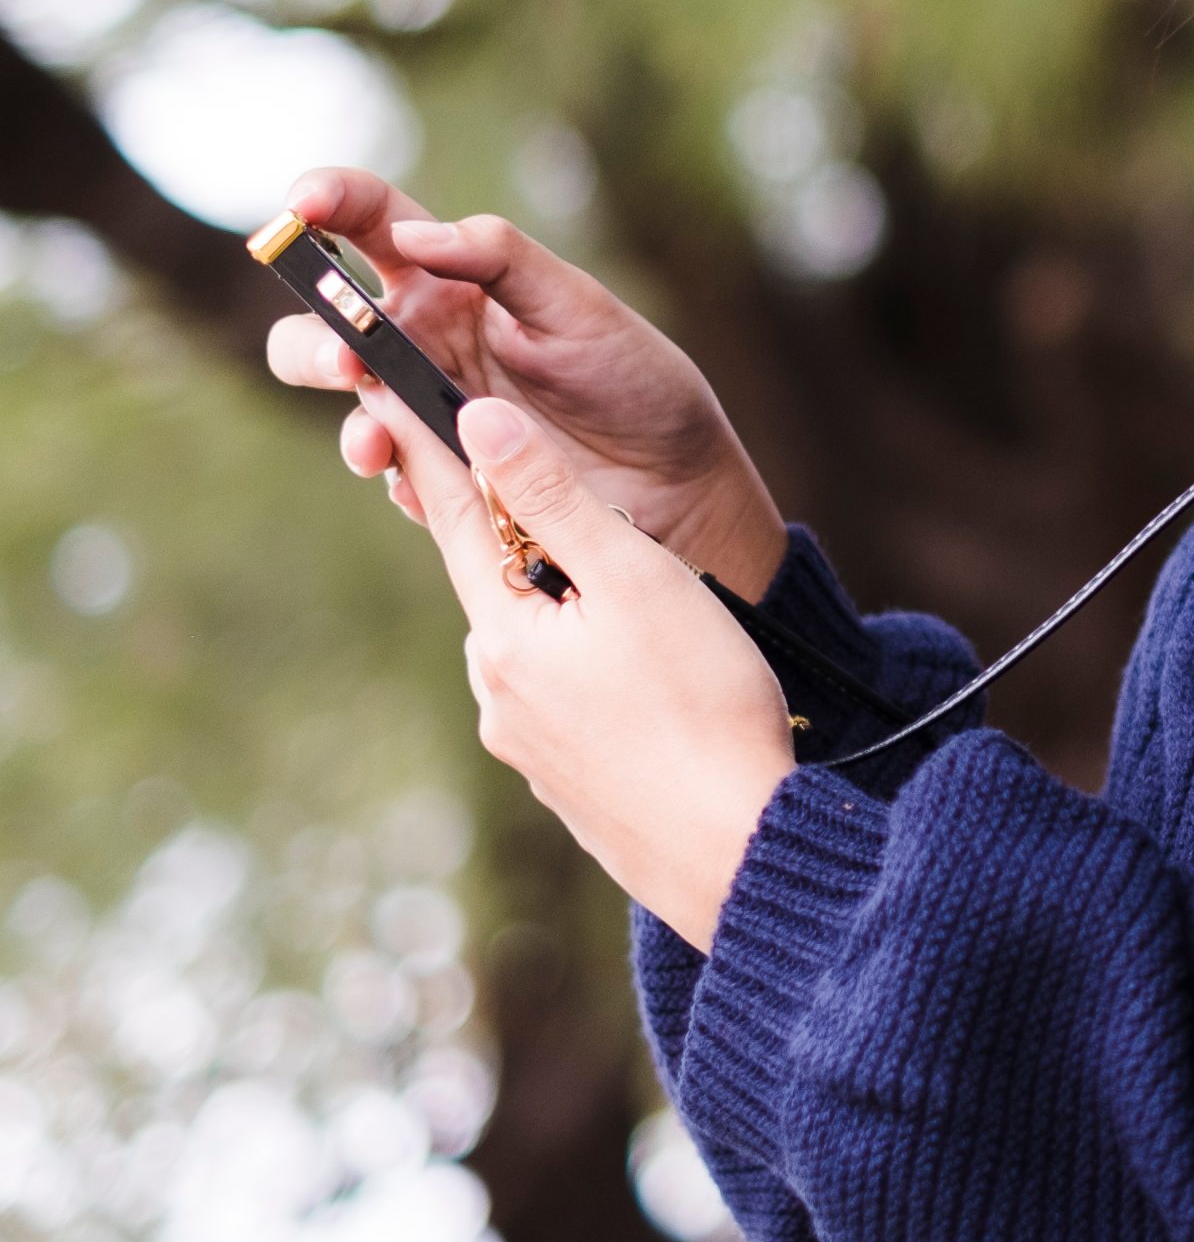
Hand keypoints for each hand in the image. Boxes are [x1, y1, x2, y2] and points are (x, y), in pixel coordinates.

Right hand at [265, 167, 787, 596]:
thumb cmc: (633, 376)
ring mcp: (426, 411)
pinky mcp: (441, 476)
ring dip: (353, 420)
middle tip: (348, 358)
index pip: (371, 224)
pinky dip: (402, 478)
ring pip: (349, 407)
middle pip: (324, 326)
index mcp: (453, 279)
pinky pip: (396, 476)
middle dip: (312, 339)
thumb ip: (500, 258)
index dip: (327, 202)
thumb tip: (414, 233)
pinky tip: (435, 483)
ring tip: (381, 438)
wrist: (676, 477)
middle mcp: (425, 341)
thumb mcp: (577, 304)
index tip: (301, 204)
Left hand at [438, 394, 793, 949]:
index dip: (439, 449)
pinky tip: (648, 673)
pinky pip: (568, 696)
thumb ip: (555, 497)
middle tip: (576, 493)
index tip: (407, 391)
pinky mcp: (570, 783)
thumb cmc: (700, 702)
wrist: (738, 849)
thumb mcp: (634, 577)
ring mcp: (530, 745)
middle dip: (530, 535)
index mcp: (503, 634)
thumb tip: (478, 419)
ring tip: (640, 595)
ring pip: (541, 642)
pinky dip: (596, 665)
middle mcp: (497, 692)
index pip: (456, 516)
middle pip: (503, 582)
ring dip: (573, 607)